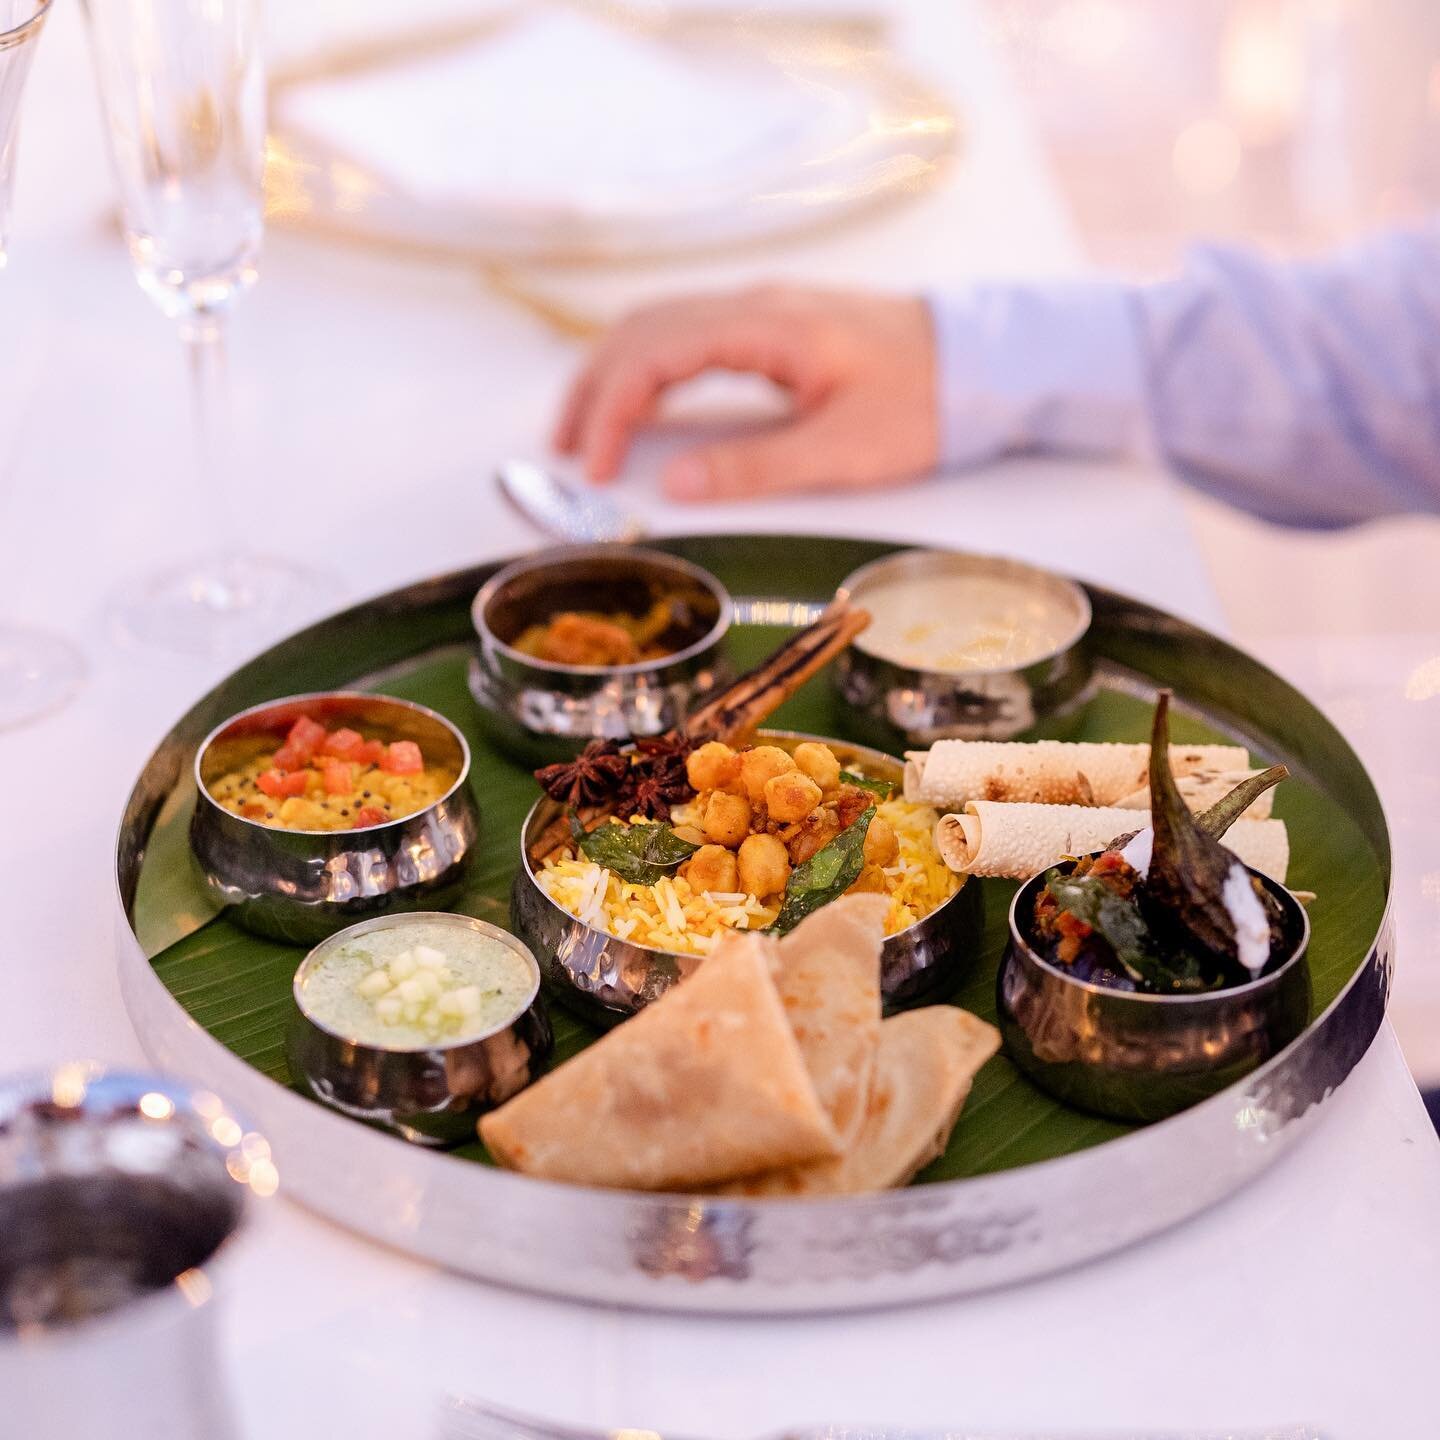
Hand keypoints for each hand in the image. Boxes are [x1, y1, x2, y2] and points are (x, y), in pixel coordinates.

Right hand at [553, 286, 938, 500]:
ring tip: (585, 429)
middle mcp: (755, 304)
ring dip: (613, 372)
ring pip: (659, 323)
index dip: (610, 410)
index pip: (655, 354)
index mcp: (767, 327)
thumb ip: (754, 467)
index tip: (589, 467)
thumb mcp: (843, 450)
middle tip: (564, 451)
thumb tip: (671, 484)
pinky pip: (688, 332)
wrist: (986, 361)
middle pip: (640, 329)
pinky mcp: (775, 325)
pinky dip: (648, 366)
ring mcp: (764, 308)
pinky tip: (644, 402)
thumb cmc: (926, 402)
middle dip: (592, 389)